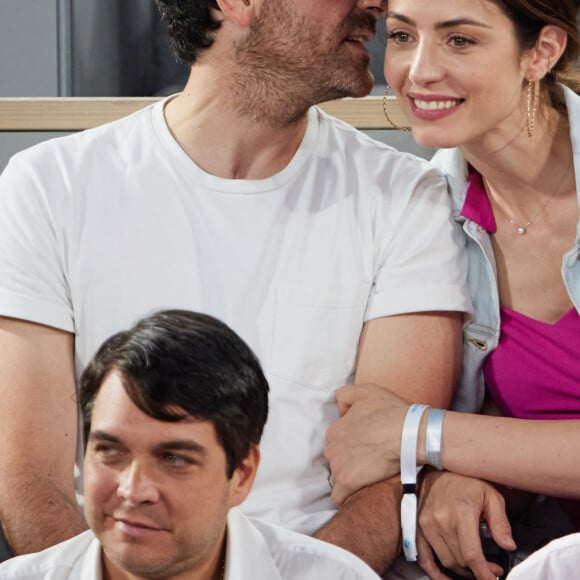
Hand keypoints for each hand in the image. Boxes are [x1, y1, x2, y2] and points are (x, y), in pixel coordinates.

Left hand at [325, 383, 409, 504]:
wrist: (410, 434)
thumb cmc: (391, 411)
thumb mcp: (365, 391)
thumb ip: (345, 395)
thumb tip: (340, 411)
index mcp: (334, 430)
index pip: (336, 441)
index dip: (350, 442)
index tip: (365, 444)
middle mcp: (331, 448)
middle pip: (336, 458)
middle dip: (348, 459)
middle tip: (369, 459)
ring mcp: (338, 466)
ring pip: (338, 475)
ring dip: (350, 476)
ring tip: (369, 474)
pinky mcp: (348, 483)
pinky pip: (338, 496)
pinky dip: (345, 495)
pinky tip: (358, 491)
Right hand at [416, 470, 515, 579]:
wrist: (438, 470)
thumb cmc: (465, 482)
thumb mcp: (490, 496)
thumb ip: (500, 522)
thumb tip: (508, 545)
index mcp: (461, 512)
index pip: (472, 554)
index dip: (484, 572)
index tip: (493, 578)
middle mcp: (441, 520)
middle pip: (460, 560)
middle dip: (477, 570)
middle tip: (490, 568)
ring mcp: (427, 525)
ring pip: (446, 561)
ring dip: (462, 570)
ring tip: (474, 567)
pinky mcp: (419, 528)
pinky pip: (424, 558)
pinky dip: (435, 573)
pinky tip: (447, 578)